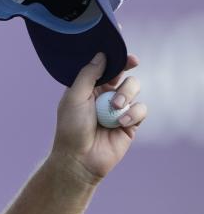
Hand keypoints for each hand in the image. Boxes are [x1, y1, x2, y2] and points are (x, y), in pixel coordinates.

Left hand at [50, 52, 147, 183]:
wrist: (79, 158)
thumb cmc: (71, 128)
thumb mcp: (74, 97)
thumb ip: (88, 75)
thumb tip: (102, 54)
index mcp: (89, 88)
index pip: (106, 68)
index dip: (118, 59)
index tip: (128, 56)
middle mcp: (105, 96)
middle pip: (124, 74)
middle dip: (127, 70)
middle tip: (131, 65)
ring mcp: (119, 109)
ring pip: (134, 89)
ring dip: (127, 94)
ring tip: (115, 108)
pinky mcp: (130, 123)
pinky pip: (141, 109)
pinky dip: (134, 113)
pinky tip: (122, 122)